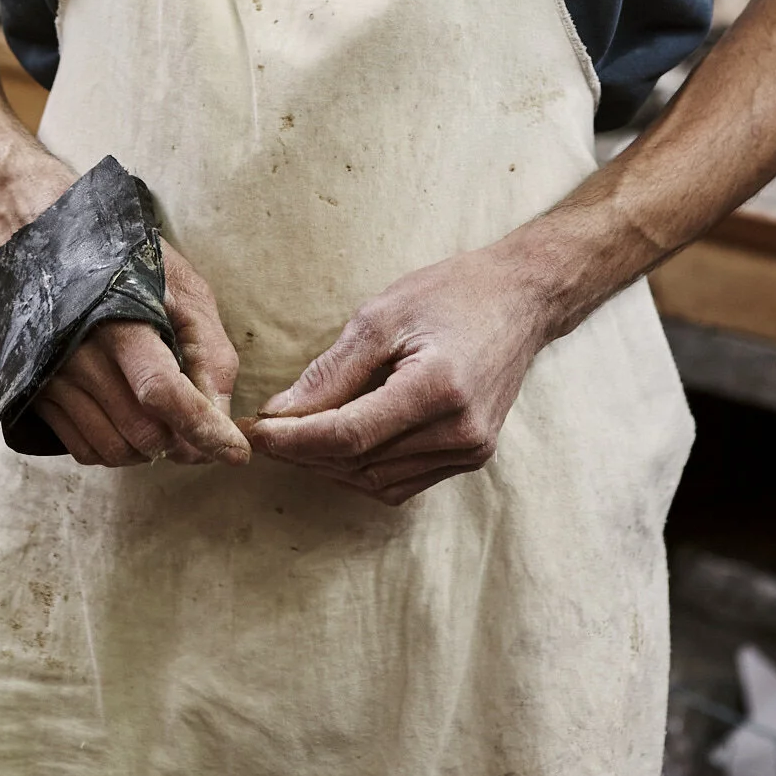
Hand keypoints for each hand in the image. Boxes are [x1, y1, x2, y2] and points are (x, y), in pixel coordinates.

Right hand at [34, 239, 250, 469]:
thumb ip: (209, 349)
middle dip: (180, 438)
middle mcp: (80, 354)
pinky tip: (127, 419)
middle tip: (193, 420)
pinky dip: (115, 449)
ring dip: (148, 449)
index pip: (163, 391)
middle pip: (143, 430)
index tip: (236, 453)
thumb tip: (220, 415)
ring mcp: (54, 378)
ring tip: (160, 416)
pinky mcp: (39, 395)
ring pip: (115, 449)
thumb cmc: (128, 264)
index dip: (203, 428)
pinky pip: (85, 449)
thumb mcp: (183, 289)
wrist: (48, 245)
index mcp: (120, 319)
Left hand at [244, 245, 548, 505]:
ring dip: (330, 466)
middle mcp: (460, 430)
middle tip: (263, 432)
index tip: (255, 430)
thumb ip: (331, 371)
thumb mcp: (382, 315)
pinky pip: (403, 481)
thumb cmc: (452, 293)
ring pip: (377, 481)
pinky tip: (338, 445)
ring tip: (294, 438)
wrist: (521, 299)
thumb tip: (280, 412)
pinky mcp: (472, 456)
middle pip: (360, 462)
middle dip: (304, 452)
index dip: (294, 439)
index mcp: (438, 388)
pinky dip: (363, 469)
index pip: (349, 435)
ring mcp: (471, 450)